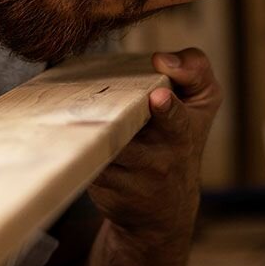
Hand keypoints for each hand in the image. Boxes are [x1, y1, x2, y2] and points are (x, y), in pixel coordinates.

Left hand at [87, 48, 221, 239]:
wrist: (166, 207)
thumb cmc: (181, 138)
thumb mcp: (203, 102)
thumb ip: (195, 70)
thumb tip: (161, 59)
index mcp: (182, 132)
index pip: (178, 121)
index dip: (167, 109)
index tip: (158, 96)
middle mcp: (158, 158)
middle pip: (132, 140)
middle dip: (121, 125)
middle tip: (106, 113)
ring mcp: (130, 176)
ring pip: (103, 150)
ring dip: (87, 134)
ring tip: (72, 116)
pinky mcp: (105, 187)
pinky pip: (86, 164)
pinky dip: (74, 149)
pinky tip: (62, 134)